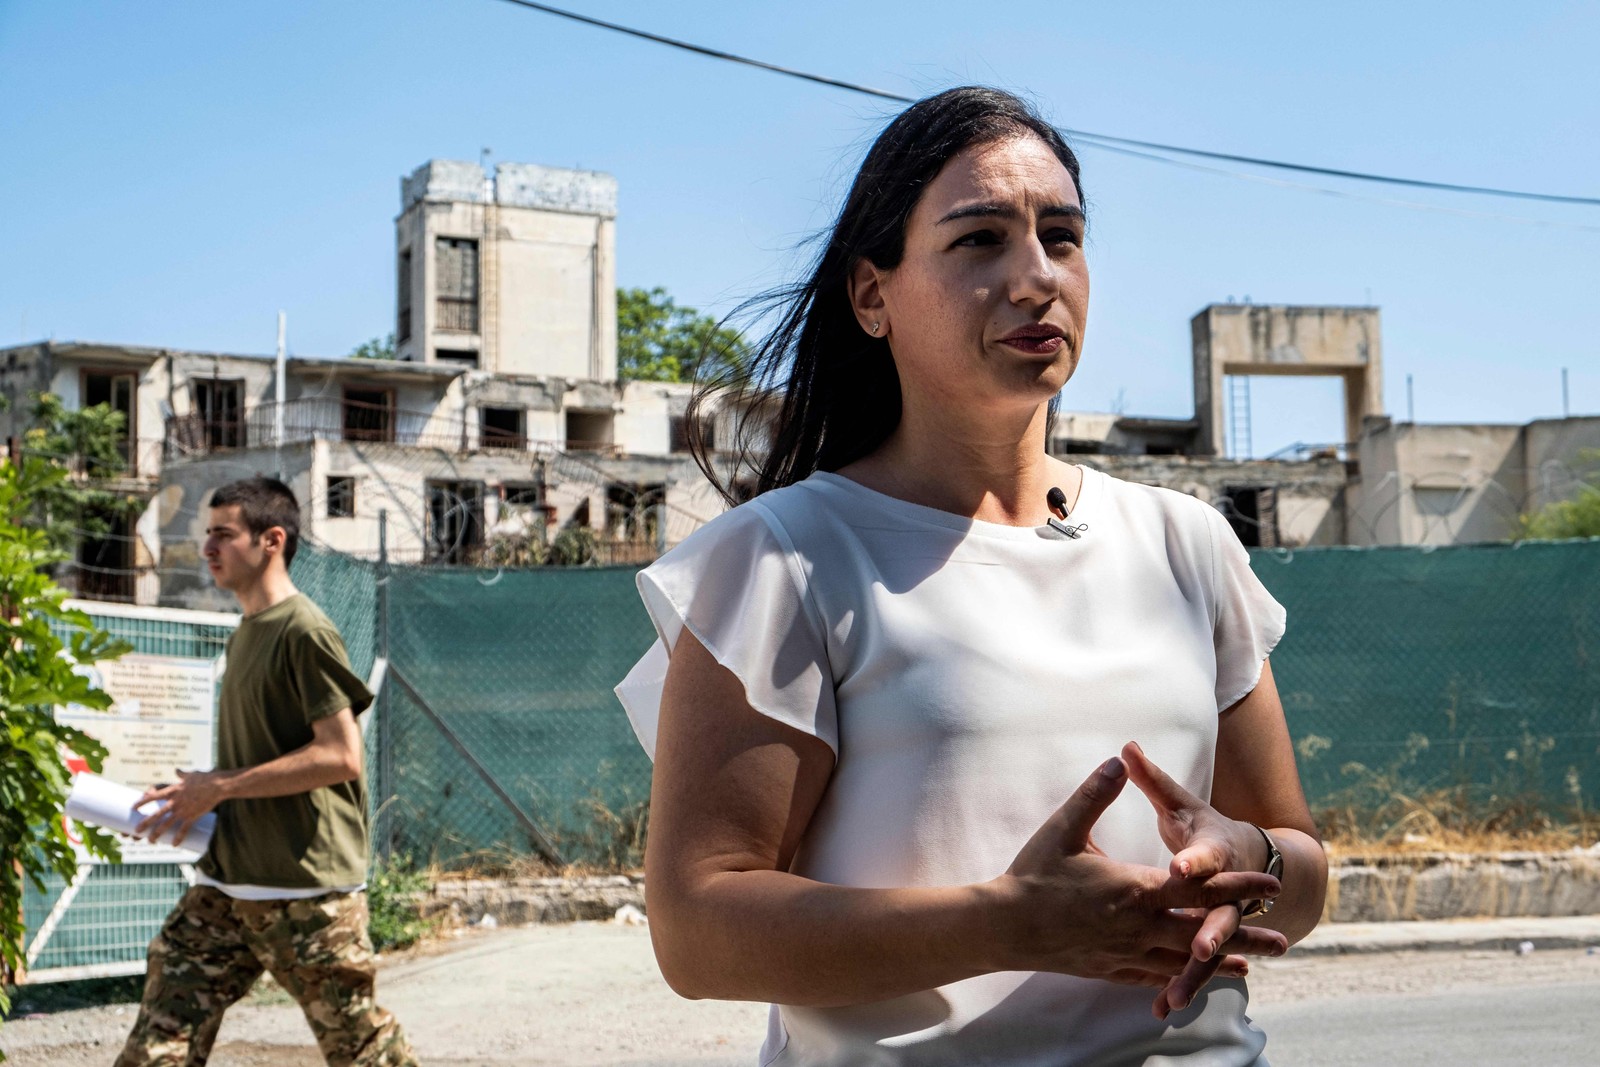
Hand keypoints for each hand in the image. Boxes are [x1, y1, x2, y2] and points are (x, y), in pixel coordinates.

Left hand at [134, 769, 227, 845]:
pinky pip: (183, 829)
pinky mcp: (192, 816)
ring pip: (166, 824)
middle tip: (136, 831)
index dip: (142, 802)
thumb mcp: (191, 774)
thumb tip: (177, 770)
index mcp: (173, 791)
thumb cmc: (205, 778)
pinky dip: (178, 838)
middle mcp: (175, 801)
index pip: (153, 797)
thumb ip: (182, 774)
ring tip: (150, 841)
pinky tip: (174, 845)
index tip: (133, 807)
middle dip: (145, 823)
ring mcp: (183, 810)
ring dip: (157, 834)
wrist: (218, 785)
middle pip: (156, 814)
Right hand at [994, 755, 1283, 992]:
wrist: (1005, 926)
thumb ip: (1095, 794)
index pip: (1198, 886)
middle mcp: (1138, 925)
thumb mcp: (1064, 828)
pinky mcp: (1110, 968)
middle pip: (1203, 930)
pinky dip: (1181, 976)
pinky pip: (1155, 974)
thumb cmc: (1033, 874)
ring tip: (1253, 963)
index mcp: (1135, 888)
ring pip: (1184, 959)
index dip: (1237, 884)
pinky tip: (1192, 978)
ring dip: (1221, 961)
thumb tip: (1118, 759)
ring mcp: (1125, 951)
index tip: (1270, 883)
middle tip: (1284, 938)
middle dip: (1245, 933)